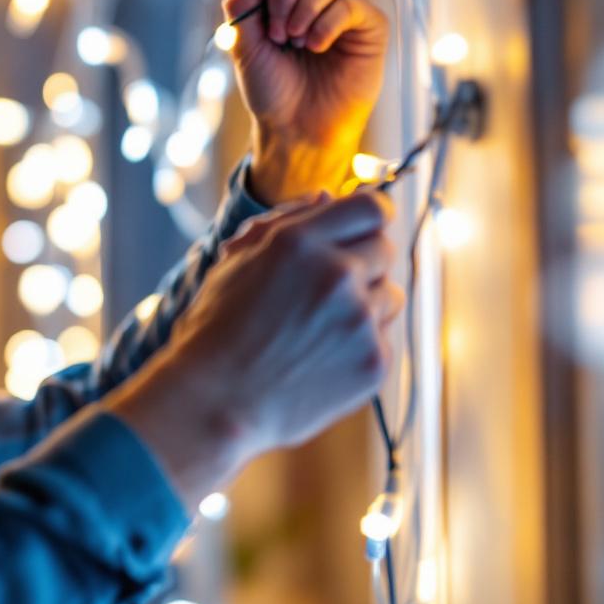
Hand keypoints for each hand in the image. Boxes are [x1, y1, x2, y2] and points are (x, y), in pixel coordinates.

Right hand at [105, 190, 401, 507]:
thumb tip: (327, 197)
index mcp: (298, 242)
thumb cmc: (215, 332)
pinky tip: (322, 358)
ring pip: (390, 295)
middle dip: (361, 263)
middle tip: (326, 291)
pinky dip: (361, 345)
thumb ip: (284, 222)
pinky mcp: (374, 362)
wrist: (213, 405)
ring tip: (319, 329)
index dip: (370, 217)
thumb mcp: (234, 263)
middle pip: (384, 249)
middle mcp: (335, 274)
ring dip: (366, 304)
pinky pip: (385, 338)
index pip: (372, 207)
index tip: (361, 231)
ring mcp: (359, 320)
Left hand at [222, 0, 389, 204]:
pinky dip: (326, 24)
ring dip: (304, 8)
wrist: (295, 128)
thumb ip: (241, 8)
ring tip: (294, 42)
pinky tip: (316, 47)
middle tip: (274, 30)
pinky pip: (350, 4)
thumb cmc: (271, 89)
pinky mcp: (368, 26)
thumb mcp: (244, 48)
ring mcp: (341, 6)